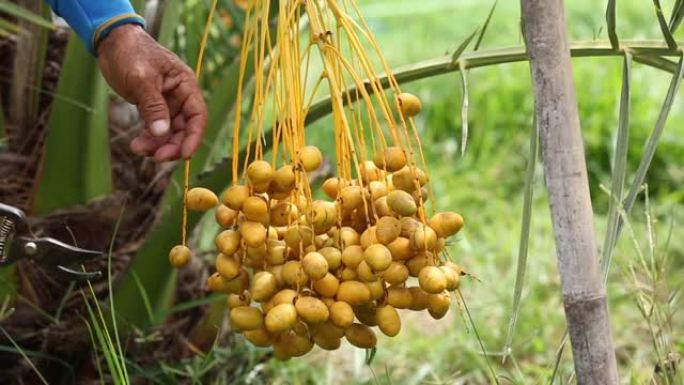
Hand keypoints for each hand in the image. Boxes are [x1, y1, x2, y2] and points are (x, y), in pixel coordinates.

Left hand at [97, 24, 206, 160]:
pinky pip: (155, 129)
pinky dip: (148, 139)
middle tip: (157, 157)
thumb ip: (153, 107)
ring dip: (158, 145)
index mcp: (185, 85)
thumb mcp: (142, 80)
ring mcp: (167, 103)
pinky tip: (137, 144)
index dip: (194, 137)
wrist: (111, 42)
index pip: (198, 116)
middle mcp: (180, 96)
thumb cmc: (130, 53)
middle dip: (173, 145)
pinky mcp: (152, 108)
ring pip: (169, 132)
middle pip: (185, 128)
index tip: (185, 155)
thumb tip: (162, 134)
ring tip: (138, 149)